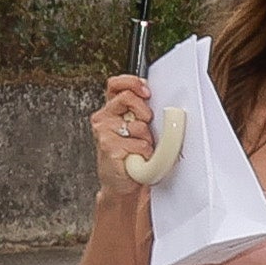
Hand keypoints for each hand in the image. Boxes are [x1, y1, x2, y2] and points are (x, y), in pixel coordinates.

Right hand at [91, 75, 156, 198]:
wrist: (123, 182)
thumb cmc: (132, 154)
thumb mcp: (139, 127)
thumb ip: (142, 110)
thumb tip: (160, 100)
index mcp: (112, 109)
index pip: (116, 84)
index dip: (132, 83)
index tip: (146, 91)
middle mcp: (104, 118)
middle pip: (127, 98)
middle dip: (144, 111)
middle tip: (146, 123)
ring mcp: (104, 132)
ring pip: (138, 125)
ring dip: (147, 138)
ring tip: (140, 147)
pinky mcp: (109, 147)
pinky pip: (139, 144)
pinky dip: (145, 153)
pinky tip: (138, 158)